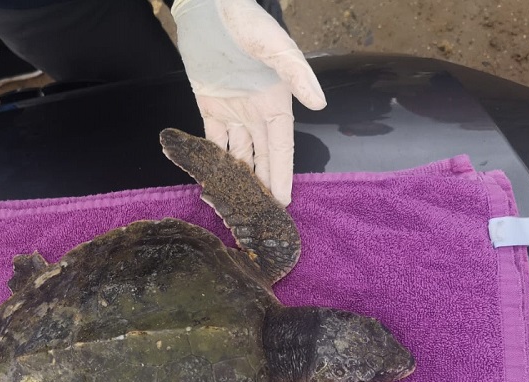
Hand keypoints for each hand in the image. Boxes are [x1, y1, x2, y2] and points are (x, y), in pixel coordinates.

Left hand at [171, 0, 326, 205]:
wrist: (212, 9)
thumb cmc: (247, 22)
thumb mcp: (275, 47)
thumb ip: (297, 74)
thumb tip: (318, 103)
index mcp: (276, 102)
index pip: (281, 147)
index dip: (282, 174)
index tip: (284, 201)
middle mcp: (256, 111)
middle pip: (261, 157)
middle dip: (263, 184)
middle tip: (262, 215)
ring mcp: (233, 110)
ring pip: (238, 153)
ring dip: (238, 178)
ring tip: (238, 206)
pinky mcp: (210, 106)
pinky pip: (211, 140)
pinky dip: (211, 159)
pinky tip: (212, 181)